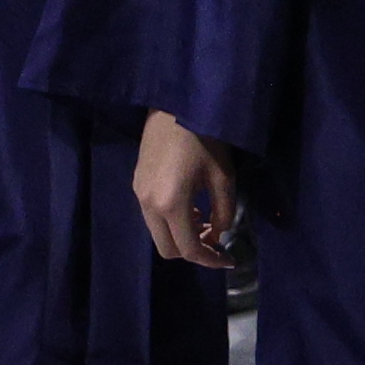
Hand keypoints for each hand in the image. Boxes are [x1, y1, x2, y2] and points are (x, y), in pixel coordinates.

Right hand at [134, 109, 239, 262]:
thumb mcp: (223, 176)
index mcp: (170, 205)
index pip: (188, 249)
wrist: (176, 104)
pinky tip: (189, 204)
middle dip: (193, 251)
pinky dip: (171, 221)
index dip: (210, 260)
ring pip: (158, 233)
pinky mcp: (136, 183)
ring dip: (181, 235)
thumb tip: (220, 232)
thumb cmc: (205, 138)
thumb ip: (224, 211)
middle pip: (167, 249)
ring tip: (204, 219)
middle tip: (215, 239)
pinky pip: (152, 216)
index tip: (228, 259)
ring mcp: (139, 194)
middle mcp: (148, 205)